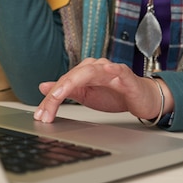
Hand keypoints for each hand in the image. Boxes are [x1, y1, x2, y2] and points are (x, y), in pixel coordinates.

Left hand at [33, 58, 174, 122]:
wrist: (141, 99)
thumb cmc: (114, 94)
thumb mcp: (85, 95)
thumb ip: (65, 90)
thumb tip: (43, 87)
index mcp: (83, 71)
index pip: (62, 83)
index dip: (50, 99)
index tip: (41, 115)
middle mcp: (94, 67)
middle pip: (70, 78)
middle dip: (55, 96)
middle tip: (46, 112)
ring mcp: (110, 69)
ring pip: (88, 72)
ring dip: (72, 82)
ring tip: (58, 94)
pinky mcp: (126, 75)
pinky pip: (118, 70)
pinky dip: (112, 69)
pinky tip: (106, 70)